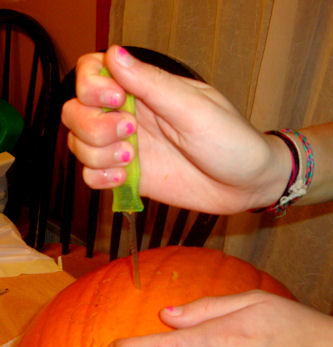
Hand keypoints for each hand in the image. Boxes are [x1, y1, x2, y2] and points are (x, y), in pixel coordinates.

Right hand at [61, 45, 290, 213]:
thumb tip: (113, 54)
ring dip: (96, 154)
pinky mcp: (130, 178)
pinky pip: (92, 176)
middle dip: (93, 125)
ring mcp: (126, 149)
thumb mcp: (194, 109)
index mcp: (144, 90)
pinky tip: (125, 179)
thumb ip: (153, 84)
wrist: (245, 186)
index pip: (91, 72)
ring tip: (132, 161)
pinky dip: (99, 178)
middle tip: (131, 136)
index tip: (118, 100)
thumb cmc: (230, 141)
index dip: (91, 86)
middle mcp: (129, 116)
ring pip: (79, 144)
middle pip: (75, 111)